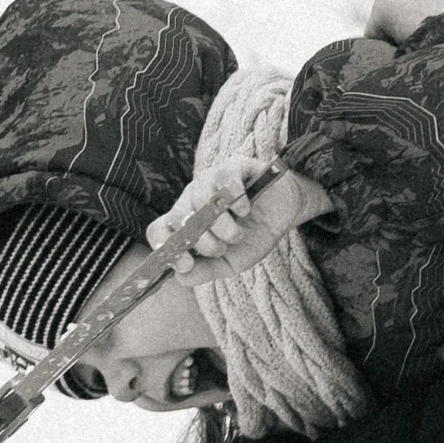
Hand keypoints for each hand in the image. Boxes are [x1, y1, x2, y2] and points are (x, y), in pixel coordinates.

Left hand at [147, 159, 333, 281]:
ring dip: (222, 226)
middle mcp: (191, 198)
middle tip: (224, 248)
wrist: (285, 213)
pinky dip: (235, 200)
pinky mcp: (231, 165)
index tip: (186, 263)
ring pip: (201, 201)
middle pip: (179, 218)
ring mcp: (210, 180)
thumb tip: (180, 276)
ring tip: (238, 234)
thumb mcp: (230, 262)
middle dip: (203, 242)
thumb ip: (205, 270)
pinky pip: (224, 180)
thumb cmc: (254, 235)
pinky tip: (245, 209)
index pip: (158, 229)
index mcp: (186, 222)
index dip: (164, 246)